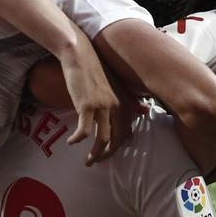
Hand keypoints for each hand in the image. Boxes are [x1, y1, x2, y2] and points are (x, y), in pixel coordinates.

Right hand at [59, 44, 123, 163]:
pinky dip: (77, 139)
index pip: (126, 132)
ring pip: (102, 139)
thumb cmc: (96, 68)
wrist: (80, 55)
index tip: (108, 153)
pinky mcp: (86, 105)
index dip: (118, 146)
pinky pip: (84, 131)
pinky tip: (71, 142)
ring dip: (95, 154)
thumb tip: (144, 110)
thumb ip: (130, 99)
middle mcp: (117, 106)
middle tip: (97, 162)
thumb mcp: (116, 84)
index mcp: (124, 102)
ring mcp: (102, 106)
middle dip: (107, 154)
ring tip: (88, 161)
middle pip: (116, 139)